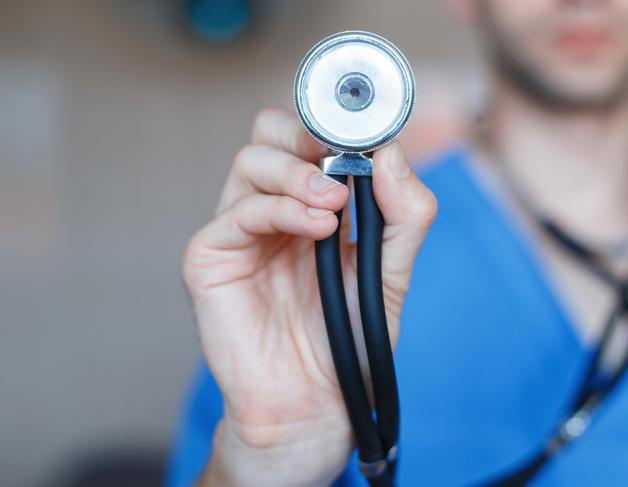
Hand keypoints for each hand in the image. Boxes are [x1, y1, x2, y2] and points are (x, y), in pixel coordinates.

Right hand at [183, 108, 437, 485]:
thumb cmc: (348, 337)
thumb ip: (402, 213)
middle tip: (341, 159)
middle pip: (269, 134)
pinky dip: (281, 210)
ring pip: (252, 162)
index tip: (369, 137)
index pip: (308, 139)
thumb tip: (390, 153)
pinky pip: (238, 213)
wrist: (315, 401)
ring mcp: (239, 231)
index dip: (335, 127)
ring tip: (335, 205)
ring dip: (298, 174)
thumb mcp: (392, 269)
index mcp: (308, 204)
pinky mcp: (211, 258)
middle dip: (307, 137)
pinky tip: (317, 228)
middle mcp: (270, 209)